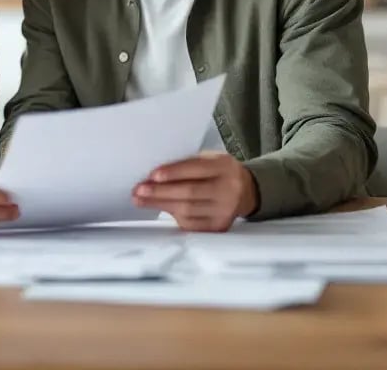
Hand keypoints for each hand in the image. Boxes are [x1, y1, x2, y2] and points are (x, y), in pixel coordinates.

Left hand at [133, 152, 257, 232]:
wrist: (247, 191)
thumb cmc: (219, 172)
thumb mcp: (210, 159)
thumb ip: (188, 164)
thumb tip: (155, 174)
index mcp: (224, 167)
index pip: (196, 169)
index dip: (174, 173)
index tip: (152, 175)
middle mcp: (228, 190)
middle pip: (190, 192)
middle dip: (160, 192)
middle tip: (139, 190)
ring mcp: (225, 211)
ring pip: (188, 210)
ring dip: (160, 205)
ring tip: (140, 200)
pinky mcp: (219, 227)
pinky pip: (191, 224)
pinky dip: (172, 216)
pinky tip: (159, 210)